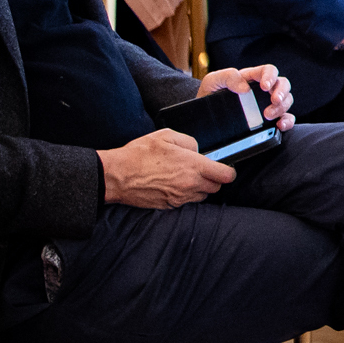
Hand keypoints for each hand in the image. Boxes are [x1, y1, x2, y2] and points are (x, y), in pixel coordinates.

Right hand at [98, 128, 234, 208]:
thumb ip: (189, 142)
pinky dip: (184, 195)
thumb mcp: (166, 136)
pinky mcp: (168, 206)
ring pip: (201, 196)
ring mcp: (179, 198)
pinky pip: (185, 202)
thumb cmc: (139, 154)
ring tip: (185, 177)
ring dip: (199, 188)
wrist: (115, 176)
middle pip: (215, 188)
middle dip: (213, 179)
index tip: (224, 168)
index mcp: (193, 166)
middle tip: (202, 170)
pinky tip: (172, 184)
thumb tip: (198, 151)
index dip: (228, 172)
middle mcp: (189, 185)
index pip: (226, 176)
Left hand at [198, 63, 294, 128]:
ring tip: (268, 116)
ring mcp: (267, 105)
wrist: (203, 120)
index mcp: (251, 78)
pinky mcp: (269, 121)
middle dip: (282, 92)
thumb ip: (227, 76)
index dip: (270, 76)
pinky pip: (287, 118)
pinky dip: (288, 121)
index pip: (268, 71)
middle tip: (274, 101)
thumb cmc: (208, 96)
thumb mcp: (212, 81)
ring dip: (282, 107)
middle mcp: (262, 91)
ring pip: (287, 101)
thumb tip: (246, 88)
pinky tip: (280, 125)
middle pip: (283, 84)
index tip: (264, 87)